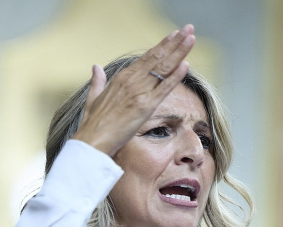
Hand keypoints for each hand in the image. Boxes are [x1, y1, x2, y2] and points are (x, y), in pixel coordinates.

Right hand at [72, 24, 195, 156]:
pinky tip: (186, 65)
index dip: (162, 46)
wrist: (91, 140)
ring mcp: (139, 92)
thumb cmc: (92, 124)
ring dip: (179, 52)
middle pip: (158, 57)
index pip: (146, 58)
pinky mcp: (145, 107)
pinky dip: (175, 76)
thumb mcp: (93, 98)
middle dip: (175, 43)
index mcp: (121, 78)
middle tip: (189, 29)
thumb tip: (95, 67)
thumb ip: (98, 82)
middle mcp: (131, 81)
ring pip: (163, 68)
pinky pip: (164, 89)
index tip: (174, 35)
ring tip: (191, 38)